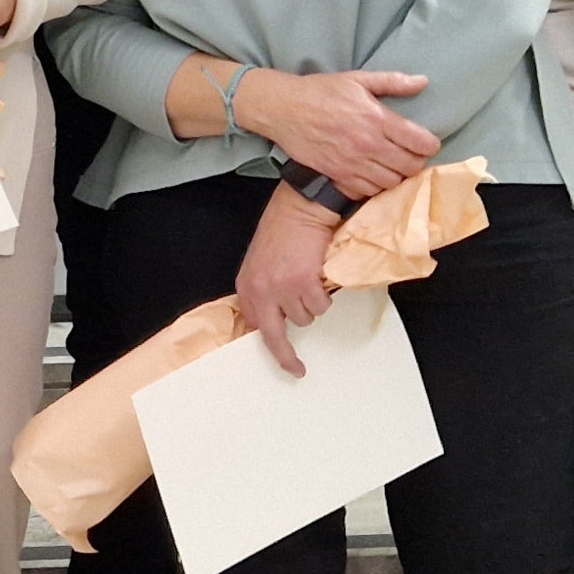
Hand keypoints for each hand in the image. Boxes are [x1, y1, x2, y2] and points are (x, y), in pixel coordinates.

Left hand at [232, 184, 341, 376]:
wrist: (303, 206)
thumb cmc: (286, 229)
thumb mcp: (262, 263)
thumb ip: (265, 290)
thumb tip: (274, 318)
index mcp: (247, 286)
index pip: (254, 327)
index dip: (270, 347)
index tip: (282, 363)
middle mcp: (260, 290)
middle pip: (274, 335)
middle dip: (287, 355)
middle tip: (297, 367)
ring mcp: (282, 289)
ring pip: (304, 319)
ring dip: (311, 304)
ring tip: (310, 280)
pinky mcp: (304, 284)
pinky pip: (321, 306)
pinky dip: (325, 295)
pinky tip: (320, 275)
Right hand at [243, 69, 439, 196]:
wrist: (283, 109)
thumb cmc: (321, 91)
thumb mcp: (357, 79)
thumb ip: (393, 82)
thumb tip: (423, 81)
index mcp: (377, 118)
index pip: (419, 142)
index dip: (430, 145)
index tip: (428, 143)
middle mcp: (368, 144)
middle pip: (410, 167)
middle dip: (416, 162)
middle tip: (412, 155)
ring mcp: (352, 163)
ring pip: (391, 182)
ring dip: (397, 176)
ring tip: (393, 166)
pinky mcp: (338, 174)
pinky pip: (368, 191)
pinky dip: (376, 185)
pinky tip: (374, 174)